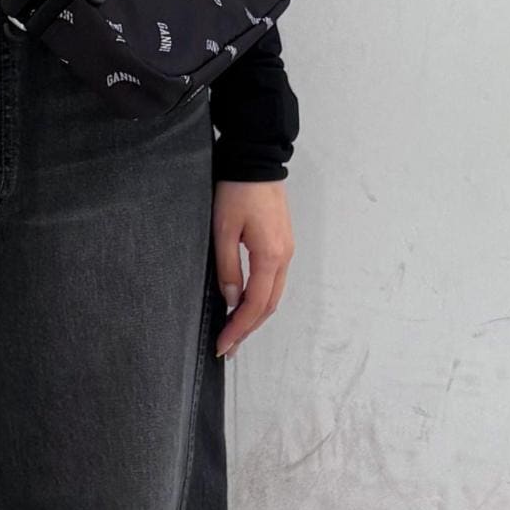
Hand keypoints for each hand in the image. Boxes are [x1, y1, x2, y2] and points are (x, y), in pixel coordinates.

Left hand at [212, 180, 293, 358]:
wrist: (256, 160)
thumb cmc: (237, 191)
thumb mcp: (223, 231)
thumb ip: (227, 269)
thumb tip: (230, 300)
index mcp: (270, 256)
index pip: (254, 305)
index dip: (238, 328)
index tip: (222, 345)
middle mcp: (284, 258)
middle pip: (268, 306)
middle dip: (247, 330)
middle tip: (227, 348)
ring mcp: (286, 251)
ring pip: (273, 295)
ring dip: (254, 317)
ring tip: (234, 333)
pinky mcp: (282, 244)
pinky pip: (274, 281)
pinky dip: (260, 299)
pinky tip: (245, 305)